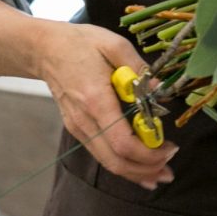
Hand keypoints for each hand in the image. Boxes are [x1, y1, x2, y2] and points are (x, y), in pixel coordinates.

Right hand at [35, 20, 178, 189]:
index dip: (149, 153)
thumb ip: (139, 66)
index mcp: (96, 99)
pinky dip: (122, 164)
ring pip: (108, 162)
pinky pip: (101, 154)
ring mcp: (78, 127)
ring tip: (160, 172)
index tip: (170, 148)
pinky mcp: (77, 128)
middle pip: (116, 161)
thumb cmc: (81, 43)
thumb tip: (159, 89)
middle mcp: (85, 120)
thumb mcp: (114, 44)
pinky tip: (138, 167)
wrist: (46, 49)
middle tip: (169, 168)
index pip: (122, 142)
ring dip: (136, 172)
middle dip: (146, 170)